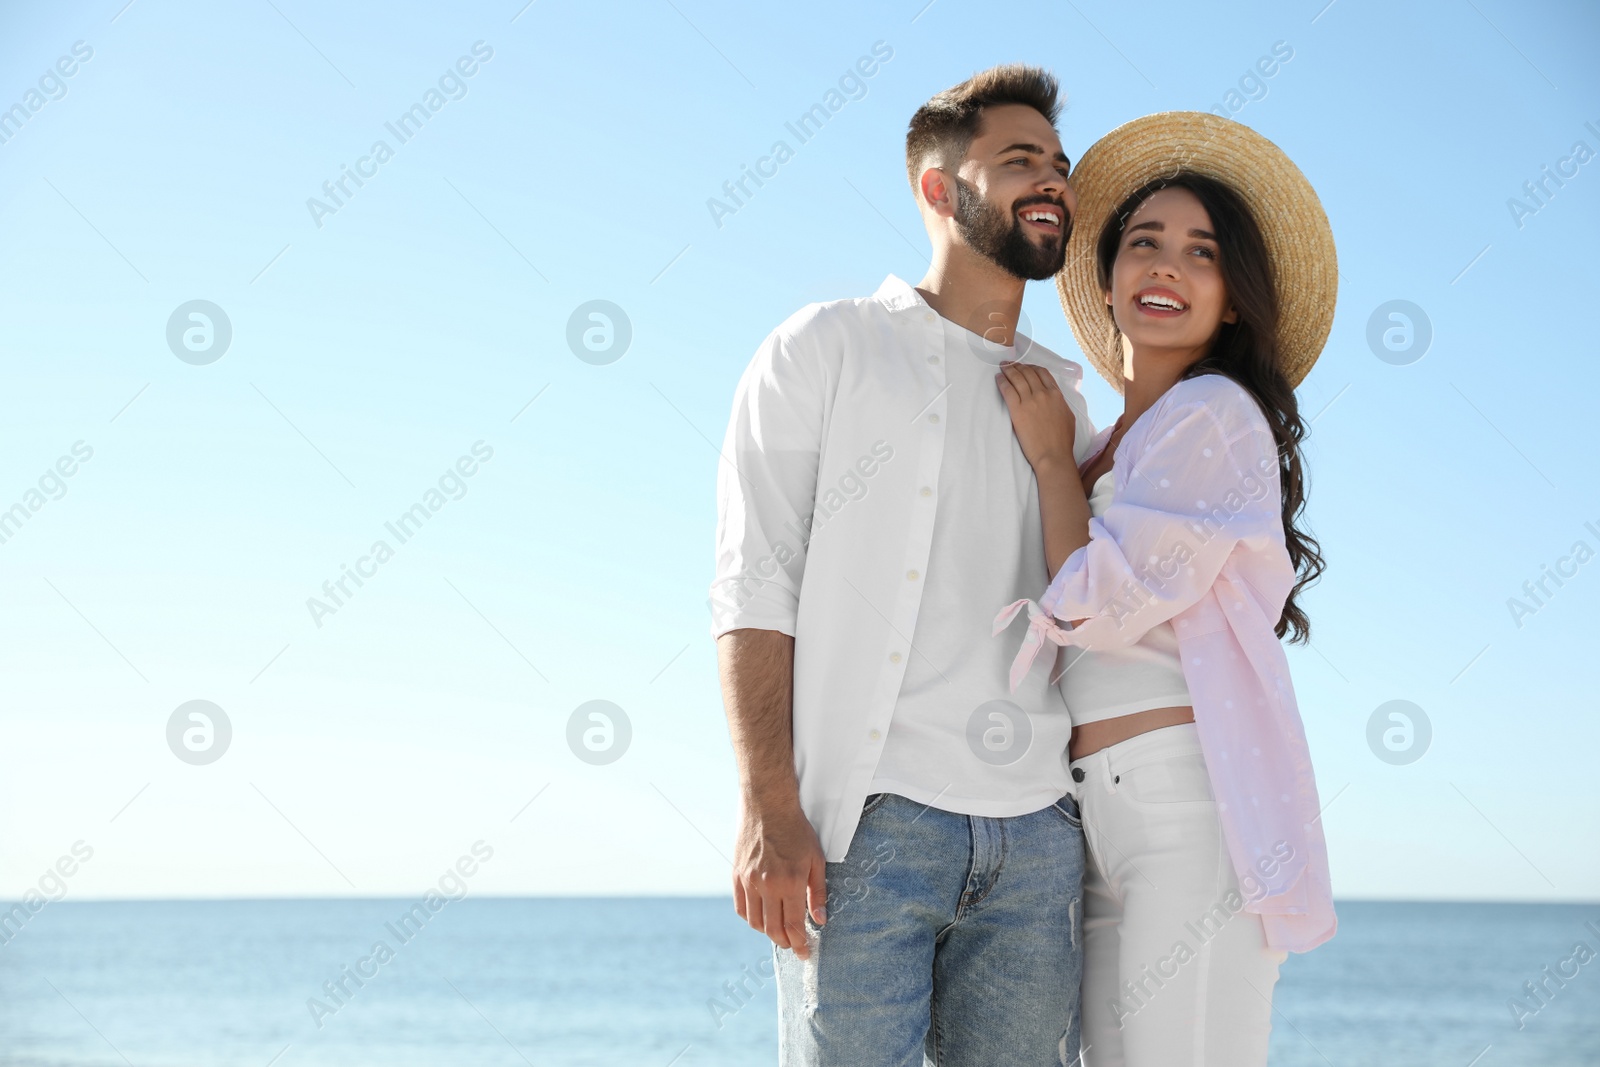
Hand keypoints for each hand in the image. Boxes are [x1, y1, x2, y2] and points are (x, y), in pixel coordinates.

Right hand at [732, 799, 827, 958]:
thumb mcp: (816, 860)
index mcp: (790, 882)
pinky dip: (751, 919)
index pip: (793, 925)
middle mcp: (767, 885)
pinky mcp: (737, 875)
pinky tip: (762, 917)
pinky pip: (741, 908)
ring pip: (755, 922)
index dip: (799, 944)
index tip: (804, 953)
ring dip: (767, 932)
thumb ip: (818, 893)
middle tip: (793, 945)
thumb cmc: (796, 831)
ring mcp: (748, 881)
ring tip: (779, 931)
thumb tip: (820, 920)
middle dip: (785, 942)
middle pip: (773, 929)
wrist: (768, 807)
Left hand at [996, 362, 1076, 472]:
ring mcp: (1030, 401)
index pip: (1043, 373)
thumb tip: (1055, 399)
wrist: (1053, 454)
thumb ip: (1060, 404)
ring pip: (1017, 378)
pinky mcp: (1018, 410)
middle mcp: (1043, 394)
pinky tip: (998, 378)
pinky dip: (1002, 382)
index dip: (1032, 367)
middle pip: (1028, 373)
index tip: (1026, 366)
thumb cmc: (1062, 441)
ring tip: (1003, 366)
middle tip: (1010, 364)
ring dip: (1009, 370)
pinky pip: (1008, 390)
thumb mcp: (1068, 416)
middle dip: (1018, 366)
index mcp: (1057, 395)